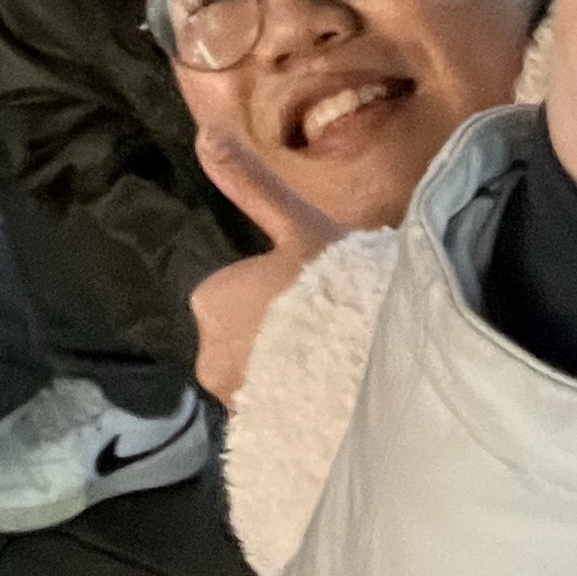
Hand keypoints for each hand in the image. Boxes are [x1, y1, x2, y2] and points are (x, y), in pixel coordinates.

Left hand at [191, 127, 352, 405]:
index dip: (281, 296)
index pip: (236, 297)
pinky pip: (276, 422)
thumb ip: (250, 184)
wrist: (372, 373)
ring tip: (340, 367)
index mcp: (210, 302)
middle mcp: (208, 358)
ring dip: (291, 379)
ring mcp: (234, 406)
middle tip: (333, 331)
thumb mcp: (297, 225)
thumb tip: (204, 132)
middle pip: (247, 342)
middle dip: (281, 341)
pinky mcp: (261, 443)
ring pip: (262, 382)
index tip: (318, 296)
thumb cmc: (336, 291)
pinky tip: (333, 408)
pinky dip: (297, 416)